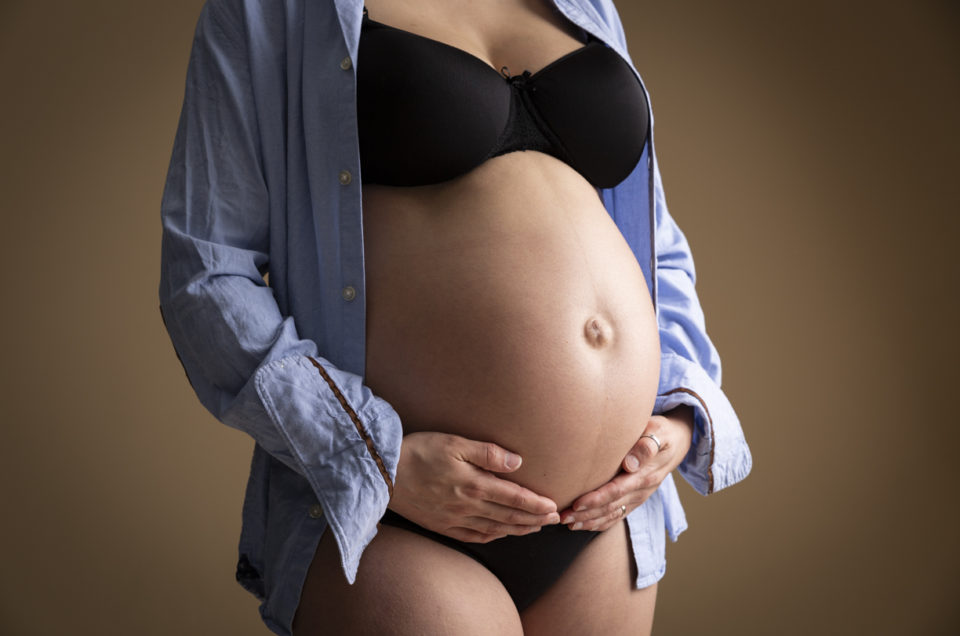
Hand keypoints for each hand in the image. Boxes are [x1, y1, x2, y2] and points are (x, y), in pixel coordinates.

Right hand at [388, 431, 559, 542]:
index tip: (554, 507)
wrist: (382, 473)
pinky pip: (473, 536)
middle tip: (554, 520)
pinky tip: (500, 534)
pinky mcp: (442, 525)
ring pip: (494, 529)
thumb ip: (488, 454)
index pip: (514, 497)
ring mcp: (454, 519)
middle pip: (509, 516)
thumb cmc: (418, 451)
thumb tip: (517, 463)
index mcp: (474, 485)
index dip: (536, 504)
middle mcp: (467, 506)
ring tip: (535, 528)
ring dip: (518, 529)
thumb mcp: (454, 443)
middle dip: (534, 519)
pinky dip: (492, 537)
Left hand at [560, 406, 694, 531]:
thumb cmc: (660, 433)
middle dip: (586, 514)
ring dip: (589, 521)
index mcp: (645, 475)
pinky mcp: (635, 500)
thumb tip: (629, 464)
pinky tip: (582, 525)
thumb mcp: (658, 432)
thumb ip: (645, 446)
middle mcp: (641, 490)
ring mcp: (638, 497)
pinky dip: (599, 523)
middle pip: (611, 507)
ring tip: (567, 523)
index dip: (597, 498)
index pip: (617, 490)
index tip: (577, 503)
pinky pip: (617, 516)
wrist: (676, 443)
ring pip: (612, 515)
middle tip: (562, 516)